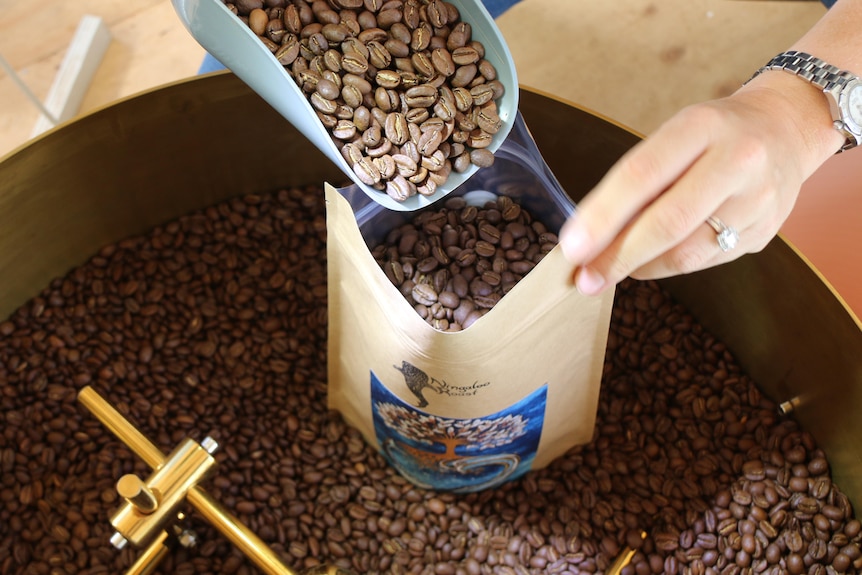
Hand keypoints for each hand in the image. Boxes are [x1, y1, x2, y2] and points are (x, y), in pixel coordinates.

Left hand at [558, 72, 843, 294]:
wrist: (786, 130)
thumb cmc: (712, 136)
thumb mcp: (675, 137)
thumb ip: (637, 181)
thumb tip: (589, 236)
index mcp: (701, 126)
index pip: (641, 175)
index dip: (602, 216)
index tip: (571, 247)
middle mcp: (736, 160)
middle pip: (667, 222)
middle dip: (617, 256)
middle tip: (584, 278)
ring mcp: (757, 199)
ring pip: (687, 251)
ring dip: (640, 267)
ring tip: (611, 270)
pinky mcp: (765, 231)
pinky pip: (705, 261)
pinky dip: (668, 266)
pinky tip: (650, 262)